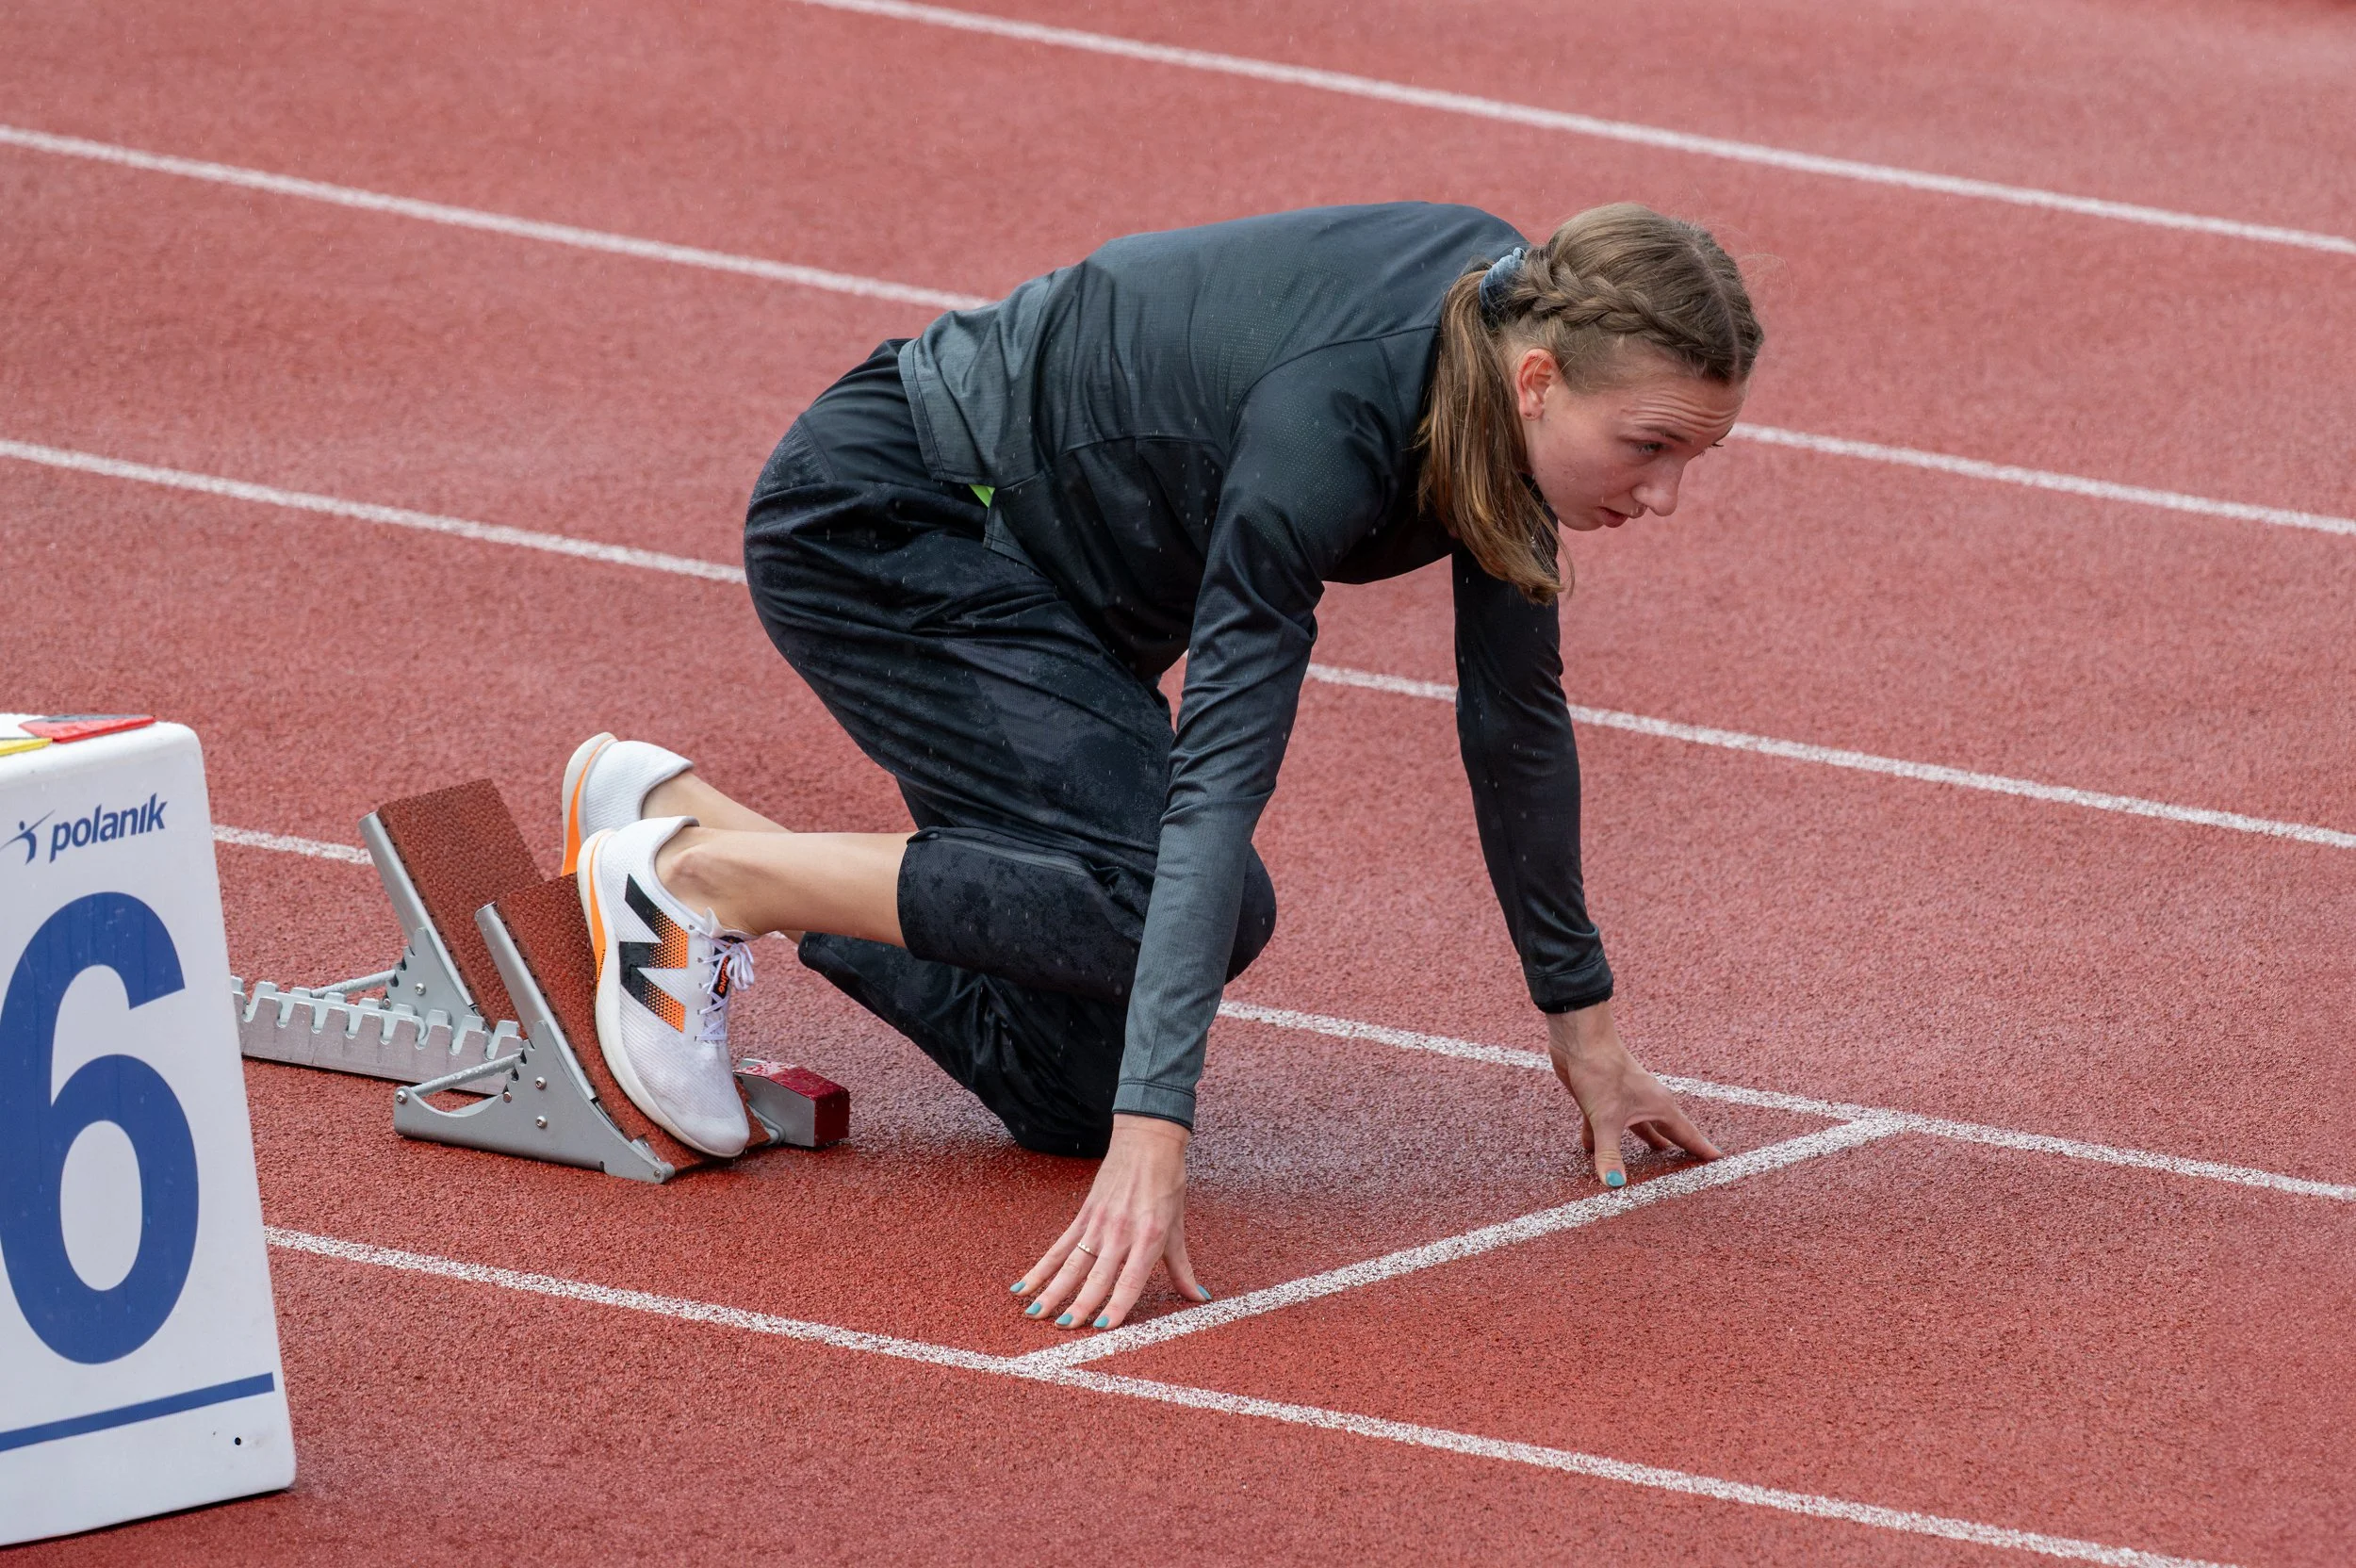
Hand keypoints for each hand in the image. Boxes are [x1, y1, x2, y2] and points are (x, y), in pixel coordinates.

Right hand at [1014, 1114, 1210, 1329]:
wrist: (1147, 1141)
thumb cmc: (1168, 1184)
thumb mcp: (1177, 1228)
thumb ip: (1182, 1268)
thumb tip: (1199, 1298)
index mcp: (1148, 1237)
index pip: (1131, 1279)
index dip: (1117, 1304)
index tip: (1103, 1326)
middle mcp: (1121, 1232)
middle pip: (1097, 1276)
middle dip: (1079, 1304)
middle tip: (1063, 1328)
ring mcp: (1098, 1224)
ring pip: (1071, 1264)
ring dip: (1052, 1291)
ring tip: (1035, 1313)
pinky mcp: (1083, 1216)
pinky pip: (1059, 1247)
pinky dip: (1040, 1268)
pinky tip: (1023, 1286)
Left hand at [1546, 1000, 1721, 1186]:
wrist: (1579, 1038)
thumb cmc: (1601, 1070)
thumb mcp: (1606, 1118)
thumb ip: (1610, 1153)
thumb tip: (1615, 1185)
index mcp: (1658, 1106)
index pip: (1687, 1134)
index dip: (1701, 1149)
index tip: (1719, 1160)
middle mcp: (1645, 1102)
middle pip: (1666, 1131)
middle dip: (1676, 1150)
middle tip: (1688, 1168)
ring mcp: (1624, 1099)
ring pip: (1638, 1128)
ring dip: (1643, 1143)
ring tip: (1651, 1163)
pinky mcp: (1601, 1098)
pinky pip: (1606, 1123)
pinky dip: (1601, 1139)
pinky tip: (1591, 1151)